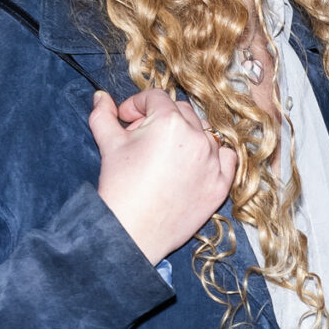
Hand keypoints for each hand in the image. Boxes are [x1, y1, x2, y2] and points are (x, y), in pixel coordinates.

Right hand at [91, 87, 237, 266]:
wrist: (133, 231)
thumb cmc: (120, 186)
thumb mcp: (108, 143)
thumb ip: (103, 114)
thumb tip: (101, 97)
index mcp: (170, 122)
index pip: (156, 97)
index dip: (137, 105)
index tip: (125, 120)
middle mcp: (197, 137)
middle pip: (182, 111)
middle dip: (160, 118)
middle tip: (141, 138)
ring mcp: (213, 161)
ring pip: (205, 132)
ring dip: (186, 134)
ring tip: (165, 153)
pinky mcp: (221, 184)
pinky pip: (228, 157)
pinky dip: (214, 155)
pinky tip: (195, 162)